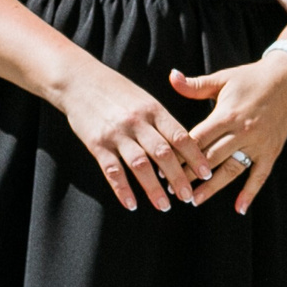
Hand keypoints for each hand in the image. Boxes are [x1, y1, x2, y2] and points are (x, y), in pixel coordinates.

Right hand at [53, 57, 211, 211]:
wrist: (79, 80)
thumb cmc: (116, 90)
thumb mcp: (143, 98)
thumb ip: (161, 120)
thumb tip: (183, 145)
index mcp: (153, 109)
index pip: (180, 136)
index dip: (195, 157)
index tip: (206, 173)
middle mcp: (137, 121)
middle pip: (163, 153)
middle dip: (178, 178)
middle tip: (188, 197)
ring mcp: (116, 133)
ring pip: (140, 164)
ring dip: (153, 188)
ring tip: (165, 206)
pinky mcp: (97, 144)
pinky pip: (112, 170)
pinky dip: (123, 189)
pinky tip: (132, 205)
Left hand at [173, 53, 286, 213]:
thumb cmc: (250, 78)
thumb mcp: (222, 79)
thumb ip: (195, 85)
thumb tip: (171, 76)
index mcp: (227, 114)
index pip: (198, 139)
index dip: (179, 154)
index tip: (162, 166)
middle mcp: (242, 132)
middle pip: (211, 158)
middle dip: (190, 174)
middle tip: (172, 189)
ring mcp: (258, 144)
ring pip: (231, 170)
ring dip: (213, 187)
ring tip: (195, 200)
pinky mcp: (271, 152)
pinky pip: (260, 176)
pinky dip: (250, 193)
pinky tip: (239, 209)